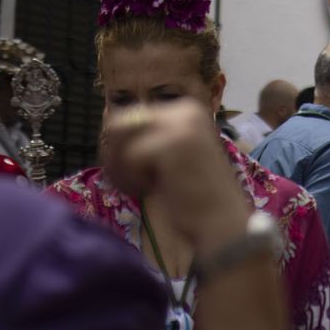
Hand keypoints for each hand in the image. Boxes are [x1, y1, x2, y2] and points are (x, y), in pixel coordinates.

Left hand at [102, 99, 246, 250]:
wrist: (221, 220)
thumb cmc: (193, 195)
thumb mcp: (170, 155)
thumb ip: (148, 137)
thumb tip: (108, 130)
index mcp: (186, 110)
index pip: (129, 115)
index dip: (119, 147)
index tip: (133, 173)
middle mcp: (185, 110)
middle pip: (119, 122)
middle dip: (113, 155)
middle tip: (128, 182)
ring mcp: (182, 124)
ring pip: (120, 135)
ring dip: (119, 165)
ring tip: (139, 186)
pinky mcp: (175, 143)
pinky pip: (130, 155)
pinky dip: (132, 178)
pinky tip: (151, 189)